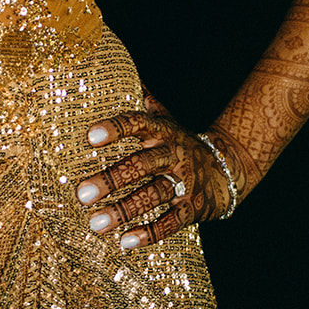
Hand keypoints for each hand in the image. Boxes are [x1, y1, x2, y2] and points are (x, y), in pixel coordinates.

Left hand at [74, 89, 233, 250]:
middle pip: (140, 165)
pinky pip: (170, 222)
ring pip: (151, 196)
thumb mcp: (164, 117)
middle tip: (80, 193)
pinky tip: (124, 242)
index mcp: (162, 130)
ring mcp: (184, 181)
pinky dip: (148, 234)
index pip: (136, 123)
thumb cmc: (181, 142)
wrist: (228, 167)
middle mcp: (172, 154)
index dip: (114, 129)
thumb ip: (141, 99)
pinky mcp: (193, 208)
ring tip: (94, 224)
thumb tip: (115, 65)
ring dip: (123, 211)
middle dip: (110, 179)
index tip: (89, 136)